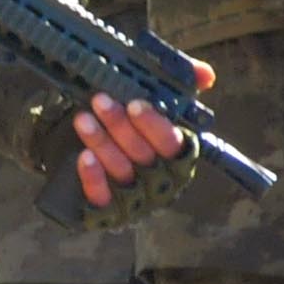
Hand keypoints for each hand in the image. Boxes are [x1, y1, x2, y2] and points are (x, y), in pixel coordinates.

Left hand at [69, 55, 211, 208]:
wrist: (78, 156)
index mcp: (176, 155)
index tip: (135, 104)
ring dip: (102, 142)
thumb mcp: (150, 106)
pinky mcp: (108, 208)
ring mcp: (135, 196)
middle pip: (143, 154)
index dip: (155, 124)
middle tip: (101, 101)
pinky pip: (102, 195)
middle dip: (121, 126)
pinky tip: (84, 157)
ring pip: (120, 169)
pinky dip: (93, 177)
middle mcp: (160, 178)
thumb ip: (181, 87)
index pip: (172, 142)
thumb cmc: (127, 128)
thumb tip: (205, 74)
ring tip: (82, 119)